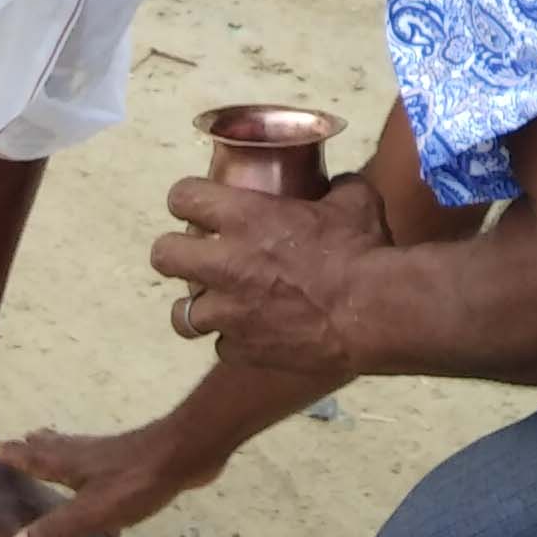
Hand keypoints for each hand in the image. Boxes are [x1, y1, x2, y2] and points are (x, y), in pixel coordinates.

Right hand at [0, 414, 218, 536]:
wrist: (187, 453)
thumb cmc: (136, 482)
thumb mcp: (91, 513)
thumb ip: (56, 530)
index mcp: (72, 464)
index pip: (37, 459)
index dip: (18, 455)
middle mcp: (88, 454)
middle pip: (57, 447)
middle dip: (39, 446)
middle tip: (27, 435)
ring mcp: (114, 454)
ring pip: (80, 449)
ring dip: (64, 447)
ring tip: (55, 443)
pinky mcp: (136, 459)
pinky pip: (102, 458)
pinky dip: (91, 458)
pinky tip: (105, 464)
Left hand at [154, 173, 390, 381]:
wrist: (372, 312)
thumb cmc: (362, 248)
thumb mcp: (354, 199)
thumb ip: (333, 188)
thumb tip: (334, 185)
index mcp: (244, 217)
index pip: (183, 197)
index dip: (185, 198)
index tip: (195, 203)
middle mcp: (224, 264)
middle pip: (163, 255)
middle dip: (174, 252)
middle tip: (196, 253)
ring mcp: (229, 313)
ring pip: (181, 315)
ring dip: (196, 307)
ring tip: (215, 303)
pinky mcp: (243, 351)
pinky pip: (222, 347)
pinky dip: (234, 340)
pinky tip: (253, 333)